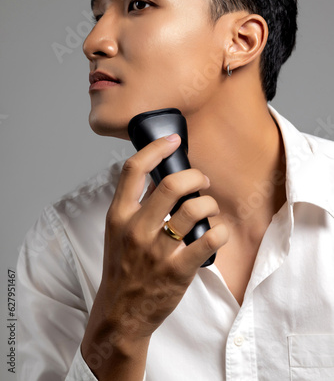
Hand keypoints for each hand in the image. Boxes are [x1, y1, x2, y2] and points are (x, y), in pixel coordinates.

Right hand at [81, 134, 227, 377]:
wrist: (120, 314)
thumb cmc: (122, 269)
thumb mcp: (117, 232)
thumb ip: (134, 206)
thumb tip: (158, 177)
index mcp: (119, 215)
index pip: (133, 170)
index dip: (155, 148)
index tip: (173, 140)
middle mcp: (136, 229)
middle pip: (171, 184)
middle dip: (196, 176)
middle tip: (202, 181)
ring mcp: (157, 250)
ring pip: (194, 209)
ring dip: (209, 204)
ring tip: (209, 210)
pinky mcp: (177, 270)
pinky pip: (209, 239)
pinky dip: (220, 231)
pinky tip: (217, 232)